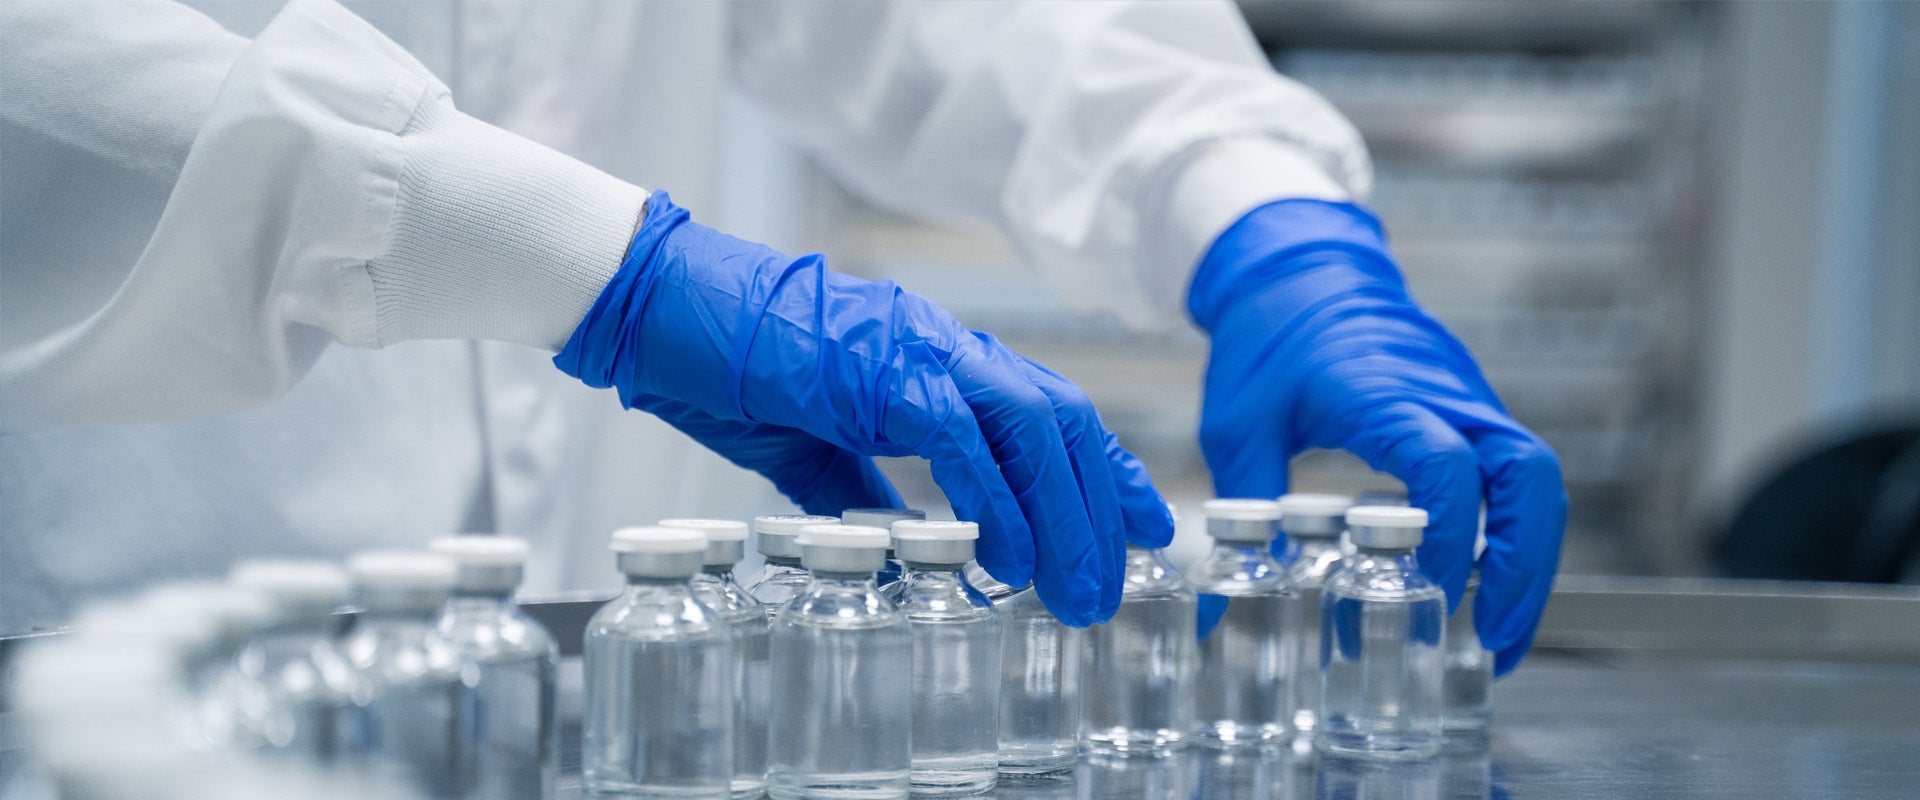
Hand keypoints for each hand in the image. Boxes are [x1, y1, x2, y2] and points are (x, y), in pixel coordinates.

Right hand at [554, 191, 1173, 625]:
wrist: (651, 306)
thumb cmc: (721, 367)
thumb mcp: (810, 449)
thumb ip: (865, 492)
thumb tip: (906, 551)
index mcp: (931, 360)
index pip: (1046, 412)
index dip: (1102, 471)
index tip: (1140, 527)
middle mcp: (939, 346)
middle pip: (1059, 422)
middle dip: (1101, 506)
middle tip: (1116, 584)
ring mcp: (912, 351)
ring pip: (1029, 427)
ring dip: (1063, 514)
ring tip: (1076, 588)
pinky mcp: (874, 370)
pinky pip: (956, 438)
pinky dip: (991, 501)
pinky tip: (1007, 558)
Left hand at [1187, 199, 1566, 674]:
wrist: (1299, 265)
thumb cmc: (1268, 337)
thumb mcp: (1238, 426)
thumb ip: (1241, 513)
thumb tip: (1217, 606)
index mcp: (1386, 395)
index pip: (1449, 469)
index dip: (1447, 539)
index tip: (1425, 592)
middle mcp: (1446, 395)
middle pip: (1531, 477)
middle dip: (1528, 564)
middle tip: (1498, 639)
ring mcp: (1468, 398)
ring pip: (1534, 479)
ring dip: (1528, 557)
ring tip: (1496, 632)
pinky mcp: (1470, 406)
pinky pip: (1513, 472)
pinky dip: (1508, 530)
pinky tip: (1473, 582)